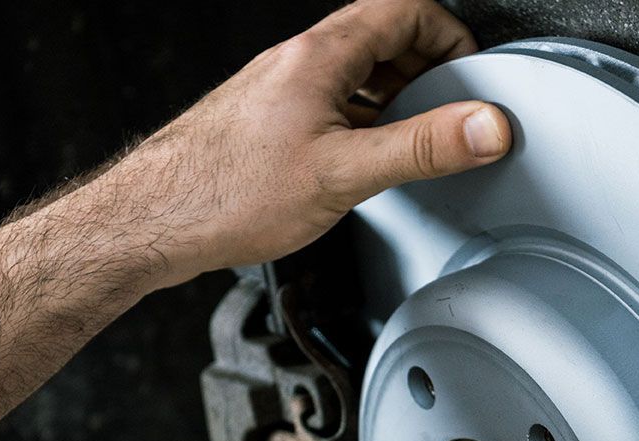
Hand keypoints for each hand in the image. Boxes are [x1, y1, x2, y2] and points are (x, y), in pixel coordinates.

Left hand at [100, 0, 511, 286]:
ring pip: (350, 72)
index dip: (452, 35)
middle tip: (451, 108)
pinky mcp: (260, 120)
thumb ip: (421, 148)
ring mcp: (274, 89)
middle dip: (426, 67)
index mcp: (319, 56)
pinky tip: (354, 163)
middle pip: (380, 37)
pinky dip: (354, 120)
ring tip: (410, 139)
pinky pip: (323, 102)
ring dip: (389, 96)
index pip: (406, 10)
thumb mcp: (344, 174)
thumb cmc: (226, 196)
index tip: (474, 72)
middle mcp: (293, 61)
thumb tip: (486, 126)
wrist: (153, 222)